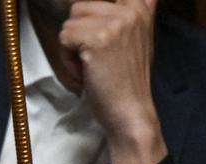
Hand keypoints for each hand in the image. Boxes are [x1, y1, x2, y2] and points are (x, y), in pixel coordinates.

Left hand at [58, 0, 167, 163]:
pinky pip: (64, 39)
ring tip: (90, 67)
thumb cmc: (126, 82)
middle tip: (93, 60)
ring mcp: (115, 23)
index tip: (92, 42)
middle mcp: (131, 10)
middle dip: (77, 36)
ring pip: (69, 24)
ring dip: (71, 49)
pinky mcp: (97, 39)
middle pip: (79, 8)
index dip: (89, 16)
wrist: (130, 111)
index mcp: (141, 7)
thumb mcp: (138, 40)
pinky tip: (85, 74)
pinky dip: (67, 60)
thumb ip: (134, 14)